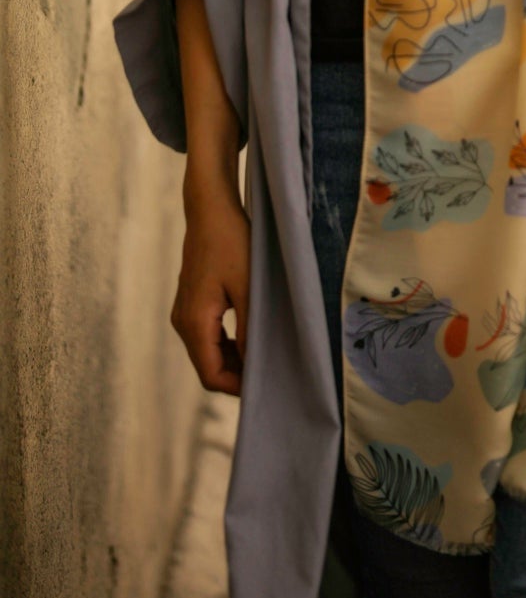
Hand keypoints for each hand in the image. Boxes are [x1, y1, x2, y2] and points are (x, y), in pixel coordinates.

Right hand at [171, 185, 249, 394]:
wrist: (210, 210)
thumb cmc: (231, 242)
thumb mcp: (248, 285)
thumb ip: (249, 327)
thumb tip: (254, 363)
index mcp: (194, 321)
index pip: (211, 374)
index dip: (237, 387)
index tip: (265, 385)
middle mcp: (182, 322)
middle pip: (208, 367)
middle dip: (237, 375)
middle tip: (271, 373)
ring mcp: (184, 313)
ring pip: (207, 353)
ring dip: (233, 360)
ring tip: (265, 356)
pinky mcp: (190, 304)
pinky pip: (207, 336)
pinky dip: (226, 345)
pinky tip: (250, 338)